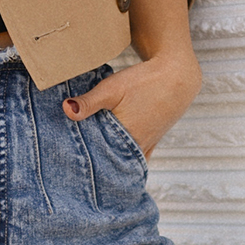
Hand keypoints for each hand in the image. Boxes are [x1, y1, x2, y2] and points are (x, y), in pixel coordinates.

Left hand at [62, 45, 200, 158]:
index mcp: (125, 138)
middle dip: (95, 165)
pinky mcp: (153, 139)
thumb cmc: (144, 81)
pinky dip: (126, 160)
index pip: (98, 157)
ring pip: (124, 161)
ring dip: (110, 162)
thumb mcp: (111, 88)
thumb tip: (66, 110)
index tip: (68, 162)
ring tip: (92, 166)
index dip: (83, 160)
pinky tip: (116, 162)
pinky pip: (137, 157)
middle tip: (75, 168)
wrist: (178, 76)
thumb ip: (89, 102)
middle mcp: (137, 147)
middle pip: (111, 162)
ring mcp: (147, 145)